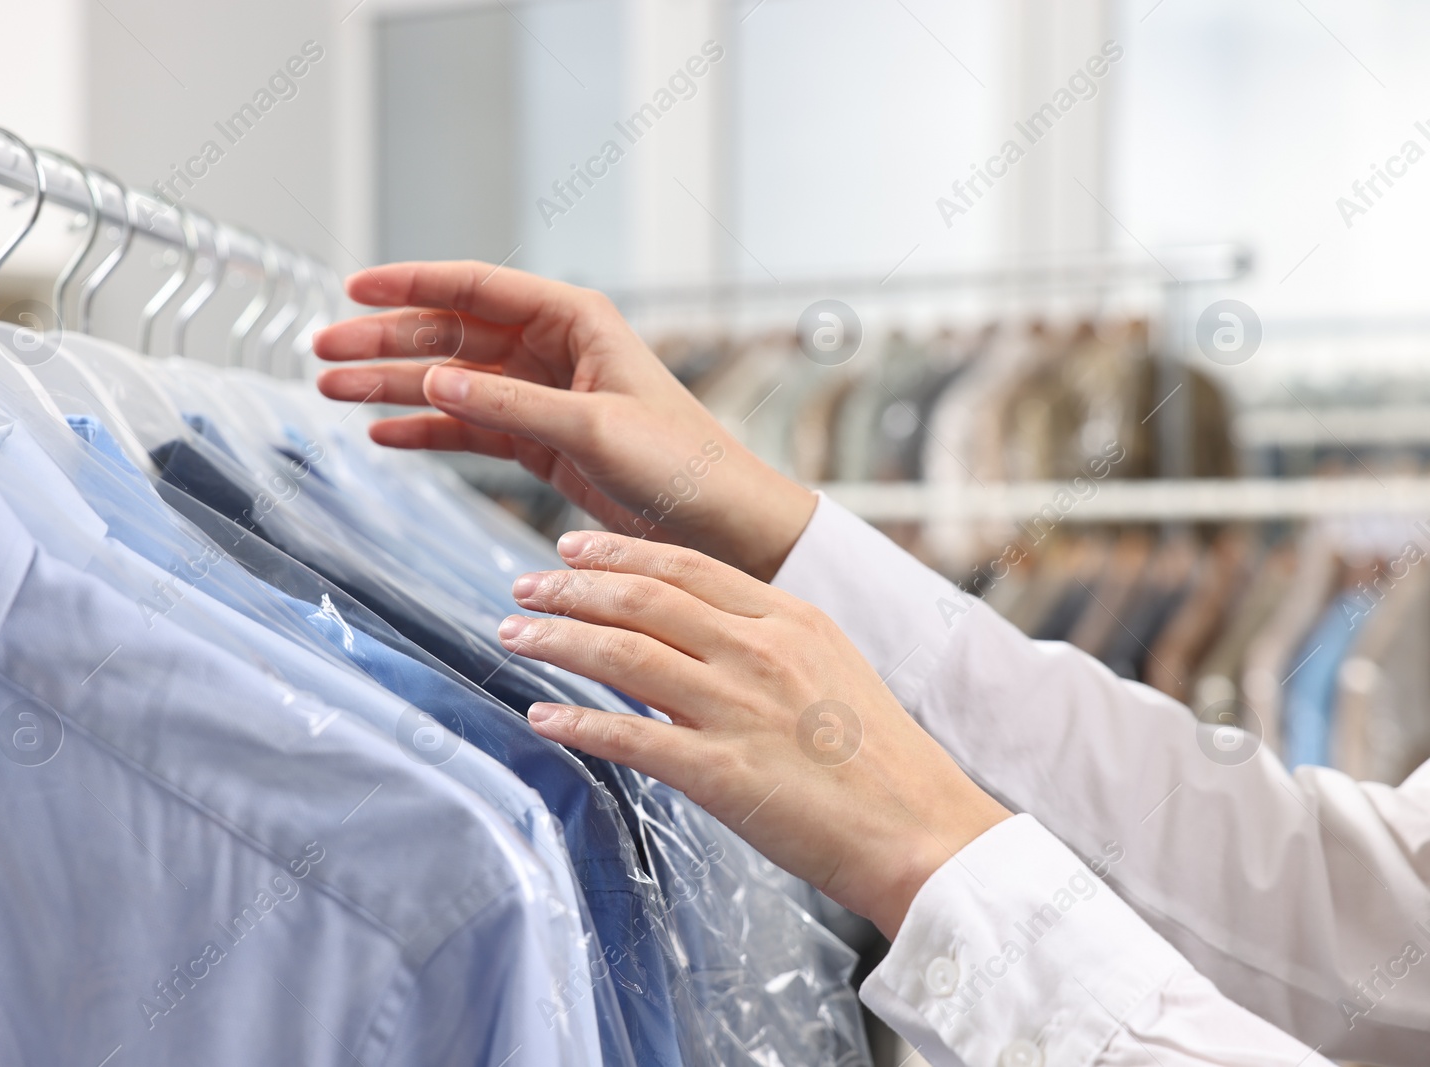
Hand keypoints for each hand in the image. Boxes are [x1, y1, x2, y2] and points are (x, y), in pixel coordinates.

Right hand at [312, 261, 816, 580]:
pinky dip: (426, 429)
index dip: (411, 285)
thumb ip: (512, 404)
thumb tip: (435, 377)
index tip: (351, 288)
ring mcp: (542, 396)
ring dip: (393, 385)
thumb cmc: (681, 463)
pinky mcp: (539, 442)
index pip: (476, 289)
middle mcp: (553, 350)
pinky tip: (383, 432)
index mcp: (575, 320)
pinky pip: (469, 428)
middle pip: (450, 335)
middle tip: (321, 352)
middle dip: (385, 341)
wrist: (719, 522)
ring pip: (451, 381)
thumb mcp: (595, 428)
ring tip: (332, 389)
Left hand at [499, 531, 1009, 938]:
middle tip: (522, 586)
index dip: (617, 551)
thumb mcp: (830, 670)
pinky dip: (575, 722)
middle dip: (570, 587)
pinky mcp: (720, 771)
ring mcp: (737, 708)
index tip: (570, 549)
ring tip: (513, 634)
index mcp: (789, 618)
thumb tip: (686, 638)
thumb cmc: (881, 758)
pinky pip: (627, 737)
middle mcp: (758, 650)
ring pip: (622, 654)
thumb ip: (761, 644)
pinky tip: (539, 714)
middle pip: (642, 598)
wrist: (924, 830)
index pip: (683, 565)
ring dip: (557, 640)